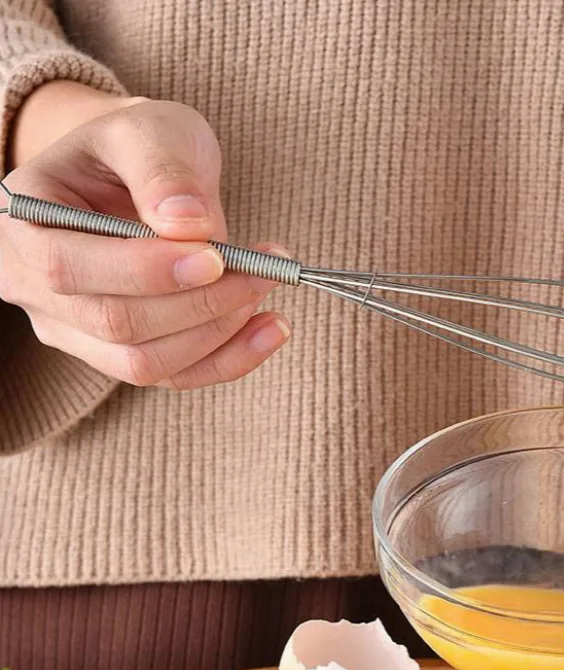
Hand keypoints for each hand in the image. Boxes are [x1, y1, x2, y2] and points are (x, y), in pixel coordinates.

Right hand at [0, 86, 290, 389]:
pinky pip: (174, 375)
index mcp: (24, 221)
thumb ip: (163, 170)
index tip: (216, 257)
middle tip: (261, 271)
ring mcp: (75, 329)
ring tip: (265, 288)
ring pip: (144, 363)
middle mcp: (34, 286)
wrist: (142, 177)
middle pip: (115, 324)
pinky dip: (228, 358)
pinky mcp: (121, 352)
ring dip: (218, 333)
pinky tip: (269, 328)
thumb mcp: (149, 131)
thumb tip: (187, 226)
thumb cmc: (138, 149)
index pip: (69, 268)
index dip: (146, 271)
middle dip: (199, 303)